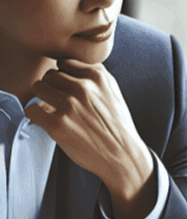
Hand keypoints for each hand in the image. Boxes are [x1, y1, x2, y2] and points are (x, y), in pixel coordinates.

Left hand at [25, 59, 155, 218]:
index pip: (65, 63)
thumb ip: (94, 77)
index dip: (66, 78)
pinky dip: (37, 116)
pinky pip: (31, 109)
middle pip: (50, 75)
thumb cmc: (118, 127)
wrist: (124, 155)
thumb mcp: (114, 93)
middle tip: (62, 104)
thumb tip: (67, 67)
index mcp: (98, 76)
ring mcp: (70, 104)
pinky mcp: (57, 123)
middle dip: (53, 88)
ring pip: (38, 88)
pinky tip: (49, 122)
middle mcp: (84, 87)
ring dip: (44, 100)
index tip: (71, 90)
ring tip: (56, 112)